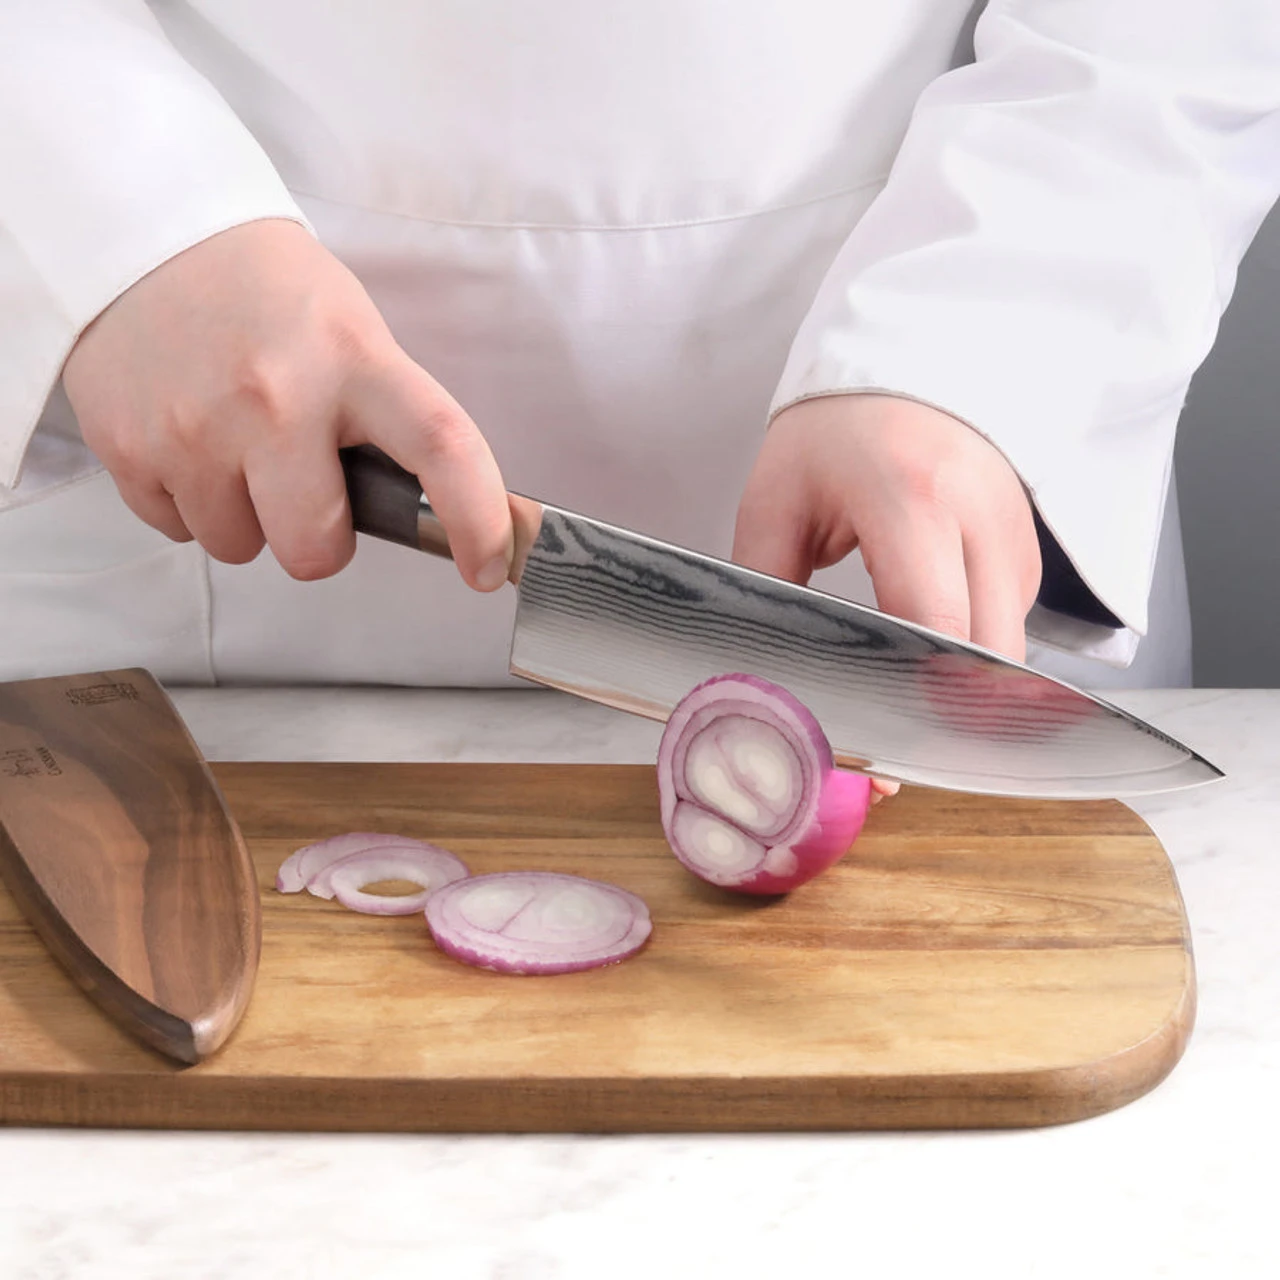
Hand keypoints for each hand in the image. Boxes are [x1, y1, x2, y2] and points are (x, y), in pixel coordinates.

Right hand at [63, 219, 512, 588]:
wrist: (142, 235)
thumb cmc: (266, 294)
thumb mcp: (351, 331)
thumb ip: (390, 419)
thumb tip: (450, 513)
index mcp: (354, 360)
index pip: (442, 447)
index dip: (477, 519)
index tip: (489, 566)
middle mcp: (275, 398)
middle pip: (316, 549)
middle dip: (319, 539)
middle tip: (308, 487)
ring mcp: (194, 428)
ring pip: (240, 546)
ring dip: (247, 516)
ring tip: (236, 444)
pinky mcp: (126, 449)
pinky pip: (179, 529)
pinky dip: (191, 500)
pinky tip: (190, 436)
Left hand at [732, 393, 1042, 800]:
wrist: (902, 368)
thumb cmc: (832, 432)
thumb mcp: (776, 502)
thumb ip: (765, 585)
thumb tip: (758, 668)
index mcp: (913, 497)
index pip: (937, 624)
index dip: (919, 698)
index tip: (888, 751)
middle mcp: (982, 515)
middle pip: (990, 654)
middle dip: (948, 713)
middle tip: (896, 754)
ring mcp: (1016, 530)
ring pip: (1008, 648)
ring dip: (966, 688)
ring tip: (909, 712)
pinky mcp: (1027, 544)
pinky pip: (1011, 622)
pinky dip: (976, 652)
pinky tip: (934, 664)